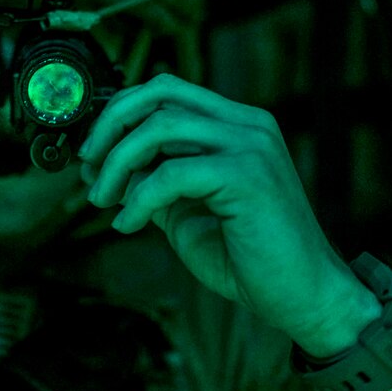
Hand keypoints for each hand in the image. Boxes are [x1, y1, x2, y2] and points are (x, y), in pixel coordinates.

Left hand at [79, 74, 378, 355]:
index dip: (120, 115)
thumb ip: (156, 185)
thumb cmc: (251, 260)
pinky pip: (171, 174)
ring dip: (117, 164)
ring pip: (160, 127)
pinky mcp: (247, 176)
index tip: (92, 154)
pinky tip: (128, 224)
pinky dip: (139, 199)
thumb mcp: (188, 213)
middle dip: (111, 124)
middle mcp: (247, 126)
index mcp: (237, 126)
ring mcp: (251, 146)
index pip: (167, 92)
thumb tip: (110, 171)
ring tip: (103, 200)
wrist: (303, 298)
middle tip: (87, 166)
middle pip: (160, 94)